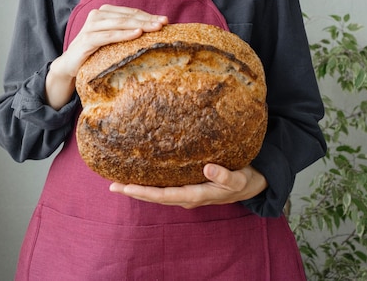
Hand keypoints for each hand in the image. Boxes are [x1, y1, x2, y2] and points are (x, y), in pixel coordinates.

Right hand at [46, 5, 167, 108]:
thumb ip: (127, 31)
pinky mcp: (87, 39)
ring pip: (120, 23)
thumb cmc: (95, 52)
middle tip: (164, 23)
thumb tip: (154, 30)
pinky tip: (137, 34)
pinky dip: (123, 34)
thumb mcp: (113, 39)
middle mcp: (97, 15)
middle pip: (128, 16)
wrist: (70, 66)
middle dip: (147, 19)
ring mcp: (91, 26)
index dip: (149, 15)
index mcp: (105, 12)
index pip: (131, 12)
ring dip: (139, 25)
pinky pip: (108, 36)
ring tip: (155, 28)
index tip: (166, 20)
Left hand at [109, 164, 267, 208]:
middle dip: (134, 191)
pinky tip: (142, 176)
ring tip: (120, 182)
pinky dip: (151, 184)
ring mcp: (188, 192)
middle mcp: (188, 196)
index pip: (165, 195)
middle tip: (112, 185)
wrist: (254, 184)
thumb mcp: (239, 178)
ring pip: (159, 193)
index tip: (127, 187)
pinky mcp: (189, 186)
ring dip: (140, 189)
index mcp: (197, 194)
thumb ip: (225, 176)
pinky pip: (166, 187)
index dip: (145, 192)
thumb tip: (207, 169)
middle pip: (156, 196)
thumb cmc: (245, 179)